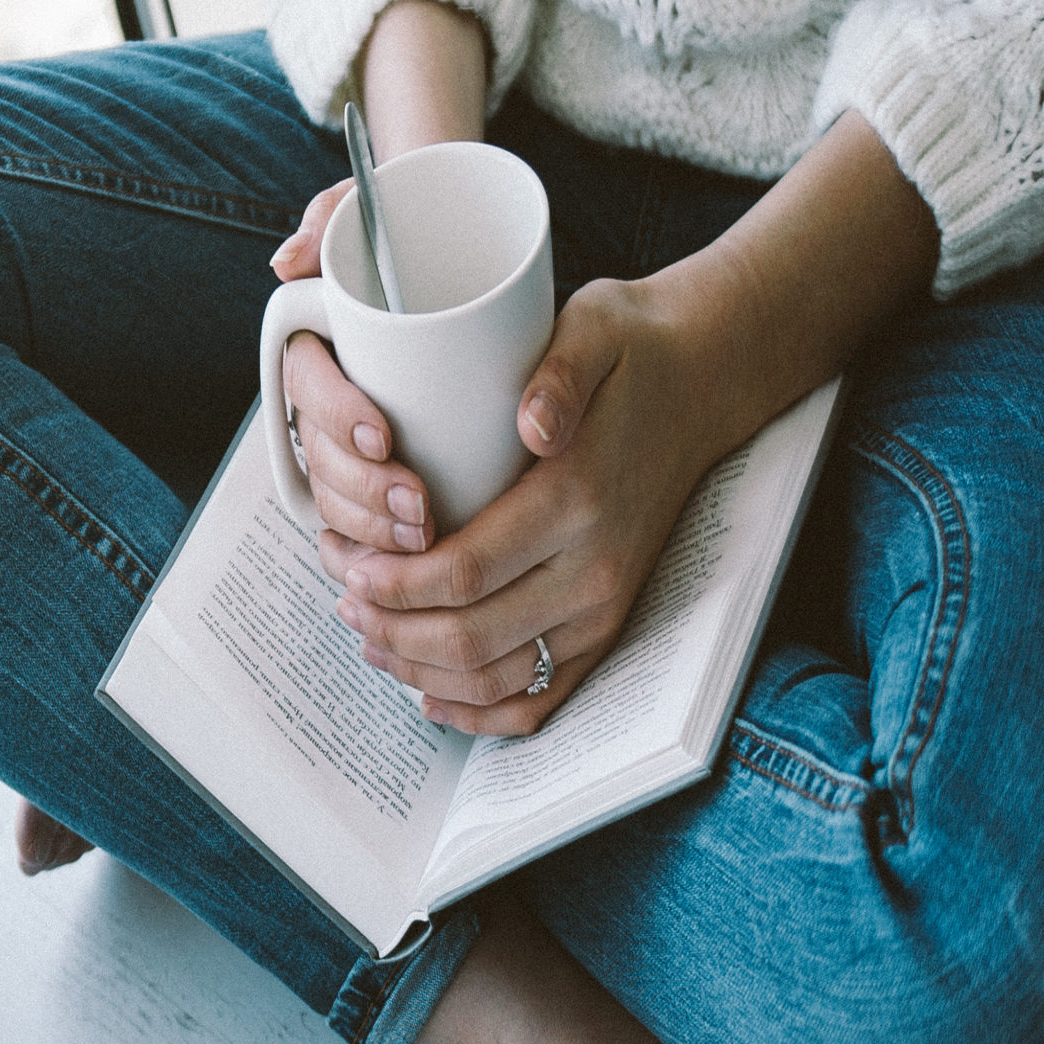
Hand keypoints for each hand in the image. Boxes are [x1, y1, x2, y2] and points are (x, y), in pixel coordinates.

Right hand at [272, 184, 436, 554]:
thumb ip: (333, 215)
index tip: (385, 434)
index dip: (338, 418)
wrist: (458, 248)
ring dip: (370, 527)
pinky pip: (354, 525)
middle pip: (318, 455)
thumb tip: (290, 261)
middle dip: (363, 490)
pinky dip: (372, 550)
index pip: (306, 386)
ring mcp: (344, 442)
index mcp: (311, 345)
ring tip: (426, 531)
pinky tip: (401, 570)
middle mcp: (319, 398)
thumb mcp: (375, 209)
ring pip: (333, 496)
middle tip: (419, 502)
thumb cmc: (413, 228)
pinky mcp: (377, 474)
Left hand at [291, 103, 940, 735]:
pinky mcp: (606, 630)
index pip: (464, 573)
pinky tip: (427, 694)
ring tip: (366, 632)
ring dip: (418, 671)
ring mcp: (603, 610)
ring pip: (495, 681)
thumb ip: (559, 373)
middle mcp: (593, 572)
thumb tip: (531, 424)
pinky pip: (540, 702)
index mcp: (576, 503)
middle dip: (389, 627)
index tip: (347, 564)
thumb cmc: (629, 356)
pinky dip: (479, 714)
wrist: (701, 386)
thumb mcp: (594, 329)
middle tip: (342, 596)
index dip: (393, 583)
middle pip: (469, 639)